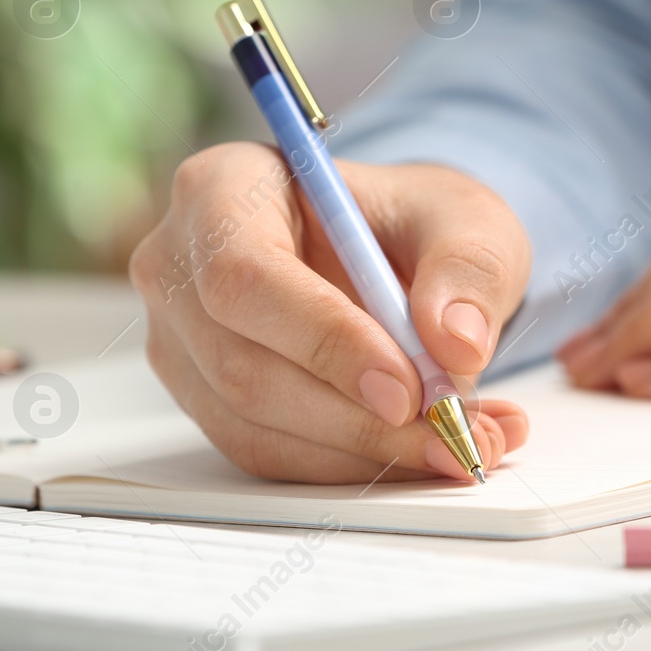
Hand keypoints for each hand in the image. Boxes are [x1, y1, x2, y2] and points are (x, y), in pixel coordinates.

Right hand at [130, 143, 531, 482]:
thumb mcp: (468, 219)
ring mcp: (183, 341)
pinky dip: (354, 464)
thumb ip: (470, 268)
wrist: (397, 257)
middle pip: (244, 367)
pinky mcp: (207, 401)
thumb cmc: (414, 222)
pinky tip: (427, 448)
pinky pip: (270, 454)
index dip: (324, 341)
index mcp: (223, 186)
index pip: (245, 275)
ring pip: (255, 424)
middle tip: (454, 433)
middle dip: (357, 418)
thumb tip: (457, 342)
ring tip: (463, 441)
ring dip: (365, 451)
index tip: (408, 388)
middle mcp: (180, 266)